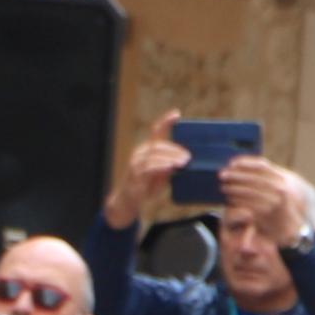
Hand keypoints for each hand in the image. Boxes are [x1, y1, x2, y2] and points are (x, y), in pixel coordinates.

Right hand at [108, 110, 186, 227]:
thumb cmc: (145, 187)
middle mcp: (140, 153)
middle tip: (188, 157)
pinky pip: (149, 167)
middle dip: (175, 149)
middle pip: (158, 144)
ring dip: (171, 157)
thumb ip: (170, 166)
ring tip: (184, 162)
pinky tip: (170, 167)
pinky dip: (161, 166)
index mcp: (146, 150)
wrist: (126, 202)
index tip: (177, 113)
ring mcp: (136, 163)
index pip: (155, 132)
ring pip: (154, 154)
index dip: (165, 121)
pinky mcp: (135, 175)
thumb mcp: (161, 176)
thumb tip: (185, 160)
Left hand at [216, 154, 304, 248]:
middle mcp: (279, 189)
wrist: (289, 225)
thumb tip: (241, 165)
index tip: (231, 163)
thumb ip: (265, 175)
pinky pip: (247, 205)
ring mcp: (273, 201)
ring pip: (248, 192)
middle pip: (252, 178)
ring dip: (233, 188)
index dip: (245, 163)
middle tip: (222, 175)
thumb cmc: (280, 203)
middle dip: (235, 176)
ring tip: (224, 187)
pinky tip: (230, 199)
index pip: (261, 166)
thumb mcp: (278, 185)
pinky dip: (237, 201)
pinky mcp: (266, 214)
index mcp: (282, 178)